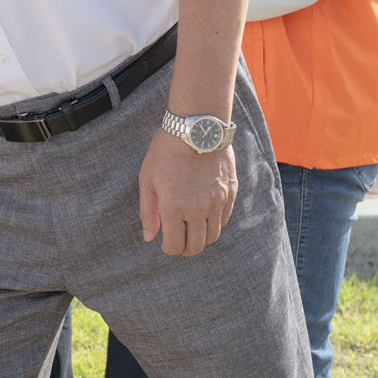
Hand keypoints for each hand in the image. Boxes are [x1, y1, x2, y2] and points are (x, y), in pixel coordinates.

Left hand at [138, 129, 239, 256]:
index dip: (169, 249)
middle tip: (179, 239)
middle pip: (196, 246)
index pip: (175, 246)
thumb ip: (148, 212)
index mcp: (173, 207)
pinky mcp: (230, 193)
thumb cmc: (165, 152)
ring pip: (213, 236)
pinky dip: (214, 222)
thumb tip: (149, 238)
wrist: (196, 129)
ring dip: (201, 237)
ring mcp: (217, 202)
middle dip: (185, 248)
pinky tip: (204, 213)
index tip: (166, 243)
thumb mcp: (147, 180)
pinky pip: (224, 219)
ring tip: (191, 228)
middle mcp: (197, 209)